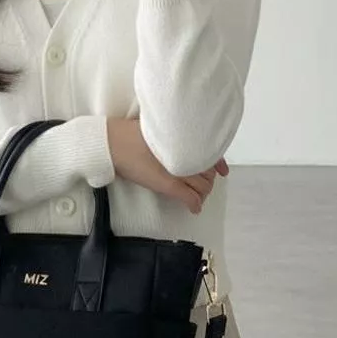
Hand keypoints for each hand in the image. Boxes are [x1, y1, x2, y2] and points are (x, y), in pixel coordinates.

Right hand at [106, 118, 228, 214]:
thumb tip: (198, 144)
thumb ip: (180, 136)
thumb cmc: (133, 134)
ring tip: (196, 193)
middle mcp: (185, 154)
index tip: (221, 170)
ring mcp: (177, 170)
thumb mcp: (160, 129)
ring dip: (202, 192)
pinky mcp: (167, 184)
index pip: (211, 155)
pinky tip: (194, 208)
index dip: (218, 164)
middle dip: (208, 178)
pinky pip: (189, 198)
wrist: (114, 143)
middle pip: (208, 171)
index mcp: (185, 139)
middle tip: (202, 180)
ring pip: (202, 186)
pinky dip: (194, 204)